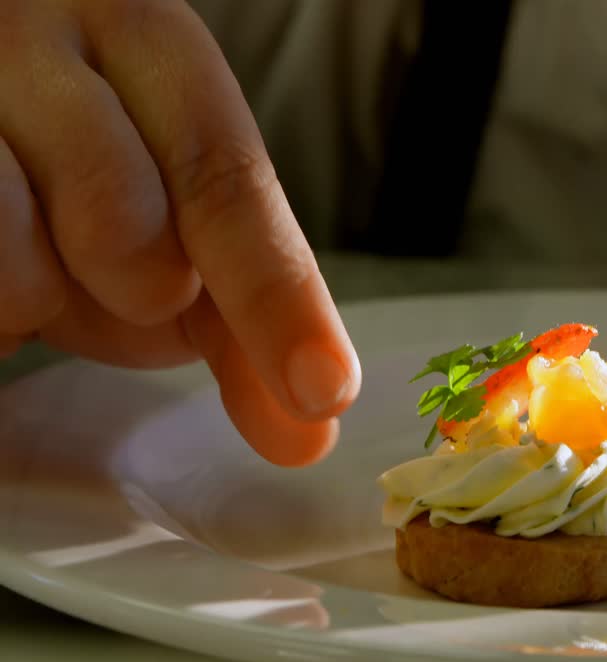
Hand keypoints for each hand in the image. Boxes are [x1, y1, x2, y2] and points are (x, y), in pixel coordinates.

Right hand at [0, 0, 360, 465]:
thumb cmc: (80, 167)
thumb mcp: (174, 220)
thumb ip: (245, 316)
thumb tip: (310, 428)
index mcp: (146, 37)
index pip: (225, 180)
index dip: (276, 295)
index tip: (324, 388)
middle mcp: (39, 34)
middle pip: (122, 229)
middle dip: (137, 289)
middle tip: (117, 268)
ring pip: (14, 266)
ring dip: (37, 297)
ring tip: (34, 253)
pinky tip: (2, 265)